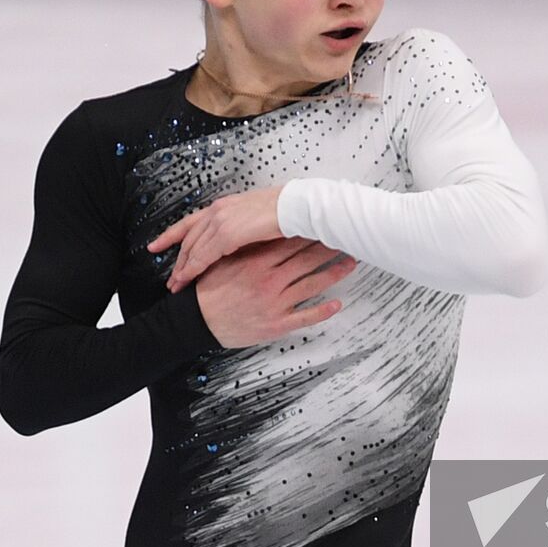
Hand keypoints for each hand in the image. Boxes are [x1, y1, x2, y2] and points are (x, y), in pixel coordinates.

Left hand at [148, 186, 284, 292]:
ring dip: (182, 269)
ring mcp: (220, 221)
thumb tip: (235, 244)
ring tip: (175, 286)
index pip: (190, 222)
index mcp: (223, 206)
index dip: (170, 235)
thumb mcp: (255, 218)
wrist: (298, 207)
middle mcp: (217, 211)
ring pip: (192, 249)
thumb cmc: (286, 213)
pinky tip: (187, 280)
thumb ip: (240, 228)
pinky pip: (203, 256)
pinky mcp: (227, 234)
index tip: (157, 245)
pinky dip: (192, 269)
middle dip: (176, 260)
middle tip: (169, 278)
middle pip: (187, 238)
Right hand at [194, 237, 357, 348]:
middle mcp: (270, 279)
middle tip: (346, 237)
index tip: (326, 222)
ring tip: (351, 263)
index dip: (311, 231)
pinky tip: (338, 303)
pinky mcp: (277, 324)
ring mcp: (275, 302)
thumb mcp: (223, 260)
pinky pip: (305, 317)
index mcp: (256, 261)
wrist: (196, 321)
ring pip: (312, 284)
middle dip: (328, 247)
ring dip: (334, 273)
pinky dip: (324, 310)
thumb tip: (264, 231)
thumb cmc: (209, 290)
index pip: (291, 241)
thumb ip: (245, 247)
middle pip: (306, 259)